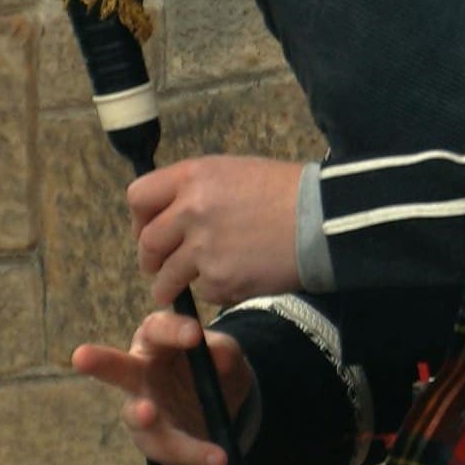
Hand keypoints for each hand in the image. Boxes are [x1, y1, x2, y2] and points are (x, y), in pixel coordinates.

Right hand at [71, 309, 254, 464]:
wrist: (225, 406)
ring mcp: (142, 410)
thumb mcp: (227, 355)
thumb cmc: (215, 367)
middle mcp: (139, 374)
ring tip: (148, 412)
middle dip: (99, 362)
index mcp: (156, 342)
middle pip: (117, 368)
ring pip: (136, 416)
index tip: (194, 334)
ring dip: (142, 416)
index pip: (158, 329)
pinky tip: (217, 458)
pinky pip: (170, 449)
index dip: (173, 330)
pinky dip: (194, 453)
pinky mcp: (155, 442)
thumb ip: (224, 352)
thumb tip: (221, 358)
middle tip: (80, 356)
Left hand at [129, 155, 302, 307]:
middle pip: (148, 242)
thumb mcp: (237, 173)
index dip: (139, 219)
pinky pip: (203, 291)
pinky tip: (236, 280)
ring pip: (168, 276)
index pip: (139, 197)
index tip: (147, 231)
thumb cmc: (289, 193)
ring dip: (170, 286)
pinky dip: (214, 291)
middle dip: (149, 260)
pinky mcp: (220, 278)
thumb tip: (172, 212)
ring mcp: (204, 246)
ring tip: (179, 291)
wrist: (325, 220)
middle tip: (157, 268)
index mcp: (194, 176)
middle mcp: (191, 209)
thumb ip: (199, 189)